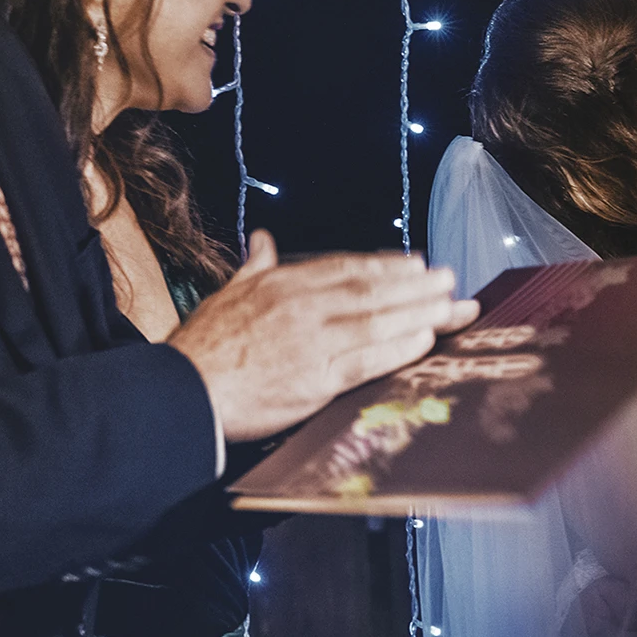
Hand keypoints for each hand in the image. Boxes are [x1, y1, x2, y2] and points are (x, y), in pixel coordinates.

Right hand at [169, 230, 480, 441]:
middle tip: (452, 281)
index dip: (387, 266)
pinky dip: (398, 348)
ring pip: (377, 321)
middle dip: (418, 285)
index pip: (346, 268)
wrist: (180, 394)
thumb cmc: (201, 348)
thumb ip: (254, 267)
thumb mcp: (225, 293)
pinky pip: (366, 360)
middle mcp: (302, 307)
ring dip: (422, 312)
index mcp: (282, 284)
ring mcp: (311, 343)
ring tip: (456, 307)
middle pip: (372, 290)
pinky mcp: (315, 380)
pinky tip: (426, 339)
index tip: (417, 264)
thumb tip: (264, 242)